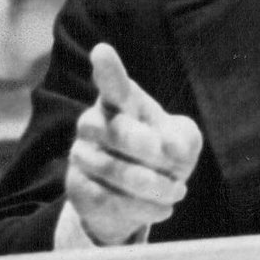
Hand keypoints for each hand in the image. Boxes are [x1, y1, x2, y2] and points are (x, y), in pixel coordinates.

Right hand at [64, 42, 202, 245]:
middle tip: (169, 159)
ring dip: (157, 186)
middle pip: (117, 130)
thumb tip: (170, 148)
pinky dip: (145, 208)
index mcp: (119, 101)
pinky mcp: (76, 188)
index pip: (112, 84)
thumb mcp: (182, 142)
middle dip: (146, 147)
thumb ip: (182, 138)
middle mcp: (92, 123)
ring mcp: (80, 155)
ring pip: (117, 171)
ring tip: (177, 190)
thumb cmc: (161, 155)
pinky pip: (111, 201)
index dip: (108, 69)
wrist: (135, 198)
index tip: (102, 51)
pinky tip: (163, 206)